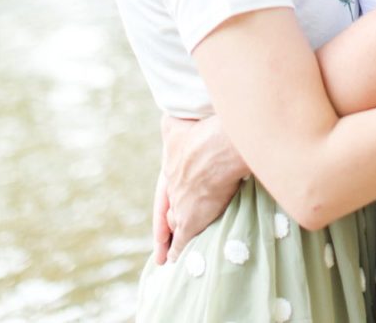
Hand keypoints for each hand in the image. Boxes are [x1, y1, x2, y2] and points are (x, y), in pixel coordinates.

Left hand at [154, 113, 247, 262]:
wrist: (216, 148)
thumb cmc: (202, 131)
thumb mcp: (177, 123)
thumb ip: (173, 126)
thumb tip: (169, 119)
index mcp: (170, 165)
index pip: (165, 188)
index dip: (164, 201)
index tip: (163, 213)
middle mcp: (172, 186)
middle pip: (166, 209)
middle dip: (163, 225)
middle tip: (158, 242)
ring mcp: (180, 203)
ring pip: (173, 225)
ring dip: (170, 239)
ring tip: (165, 255)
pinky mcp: (191, 219)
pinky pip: (182, 239)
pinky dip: (178, 249)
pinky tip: (174, 258)